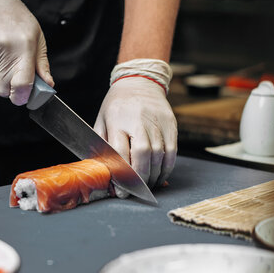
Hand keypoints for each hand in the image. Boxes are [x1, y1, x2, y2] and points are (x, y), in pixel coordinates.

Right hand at [0, 0, 53, 104]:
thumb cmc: (16, 17)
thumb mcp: (36, 36)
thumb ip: (41, 64)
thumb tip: (48, 85)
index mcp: (24, 47)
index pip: (22, 85)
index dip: (23, 97)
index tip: (24, 96)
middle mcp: (4, 50)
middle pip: (3, 89)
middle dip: (10, 88)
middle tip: (13, 74)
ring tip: (1, 58)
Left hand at [94, 62, 176, 196]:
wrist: (139, 81)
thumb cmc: (116, 105)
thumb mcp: (101, 121)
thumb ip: (101, 147)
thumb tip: (105, 174)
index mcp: (117, 119)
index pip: (121, 151)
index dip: (122, 174)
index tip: (121, 191)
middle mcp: (139, 119)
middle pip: (143, 154)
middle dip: (140, 178)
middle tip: (135, 191)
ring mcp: (157, 120)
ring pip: (159, 154)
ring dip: (154, 175)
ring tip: (146, 185)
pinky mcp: (171, 123)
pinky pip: (172, 151)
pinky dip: (167, 167)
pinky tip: (160, 175)